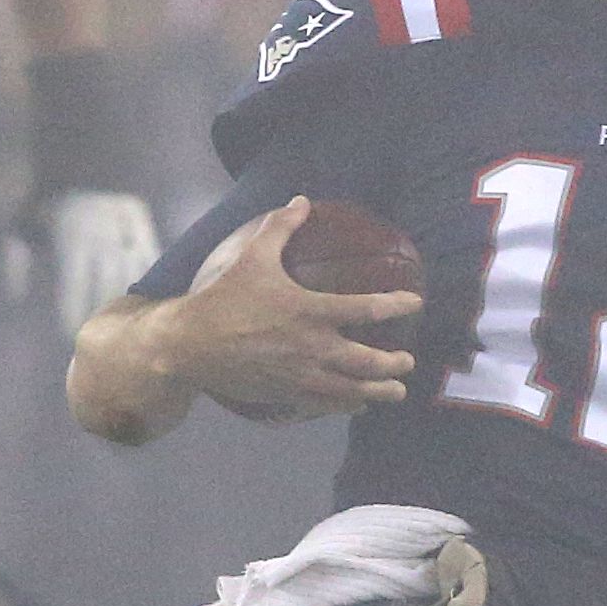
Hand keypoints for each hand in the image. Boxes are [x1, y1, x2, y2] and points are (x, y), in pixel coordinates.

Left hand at [7, 189, 159, 333]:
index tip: (69, 334)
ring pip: (131, 277)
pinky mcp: (144, 225)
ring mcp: (126, 231)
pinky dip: (146, 280)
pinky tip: (141, 296)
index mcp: (71, 238)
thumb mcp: (23, 226)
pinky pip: (150, 259)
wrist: (79, 159)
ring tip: (116, 322)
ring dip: (124, 302)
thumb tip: (15, 297)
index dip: (72, 314)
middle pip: (105, 288)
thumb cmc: (46, 201)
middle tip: (94, 334)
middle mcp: (102, 237)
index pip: (74, 288)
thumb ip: (16, 262)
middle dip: (99, 314)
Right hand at [162, 198, 419, 420]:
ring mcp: (302, 376)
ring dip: (380, 392)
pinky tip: (357, 404)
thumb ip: (280, 227)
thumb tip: (301, 200)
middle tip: (407, 361)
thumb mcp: (253, 257)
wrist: (191, 346)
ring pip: (353, 391)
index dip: (397, 305)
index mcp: (311, 311)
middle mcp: (314, 347)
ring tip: (397, 391)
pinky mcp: (288, 395)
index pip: (368, 309)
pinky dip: (347, 405)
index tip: (415, 303)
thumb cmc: (225, 299)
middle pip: (369, 361)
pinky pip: (327, 405)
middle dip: (395, 364)